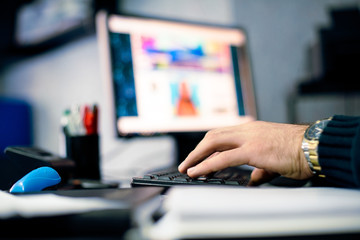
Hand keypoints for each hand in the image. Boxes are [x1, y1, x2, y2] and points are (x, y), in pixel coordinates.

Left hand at [178, 121, 312, 184]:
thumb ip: (260, 170)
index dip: (207, 146)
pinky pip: (223, 157)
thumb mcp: (274, 160)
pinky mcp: (253, 150)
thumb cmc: (298, 152)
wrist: (315, 147)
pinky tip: (198, 172)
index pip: (222, 135)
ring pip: (213, 143)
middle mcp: (247, 130)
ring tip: (187, 168)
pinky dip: (207, 165)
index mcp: (251, 130)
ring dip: (197, 156)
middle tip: (187, 163)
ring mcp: (249, 138)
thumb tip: (252, 180)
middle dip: (197, 150)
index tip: (198, 157)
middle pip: (213, 136)